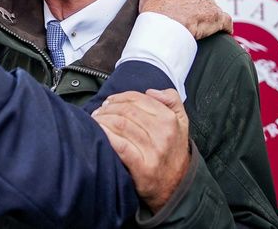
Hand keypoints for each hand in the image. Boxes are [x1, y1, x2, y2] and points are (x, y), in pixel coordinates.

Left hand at [92, 89, 189, 213]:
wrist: (177, 186)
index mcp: (170, 119)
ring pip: (120, 125)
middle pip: (126, 111)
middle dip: (107, 109)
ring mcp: (153, 151)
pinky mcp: (143, 167)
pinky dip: (105, 135)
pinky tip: (98, 133)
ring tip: (95, 121)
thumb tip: (151, 91)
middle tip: (98, 112)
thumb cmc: (172, 151)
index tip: (108, 102)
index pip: (137, 98)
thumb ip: (172, 100)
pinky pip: (119, 145)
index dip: (118, 97)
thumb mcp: (182, 122)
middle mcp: (163, 133)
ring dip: (102, 120)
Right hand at [139, 0, 231, 38]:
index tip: (177, 9)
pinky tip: (222, 33)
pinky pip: (225, 21)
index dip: (180, 0)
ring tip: (202, 29)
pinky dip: (224, 27)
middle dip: (196, 7)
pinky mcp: (218, 18)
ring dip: (208, 17)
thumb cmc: (155, 9)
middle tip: (188, 20)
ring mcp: (208, 3)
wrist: (165, 23)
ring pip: (212, 9)